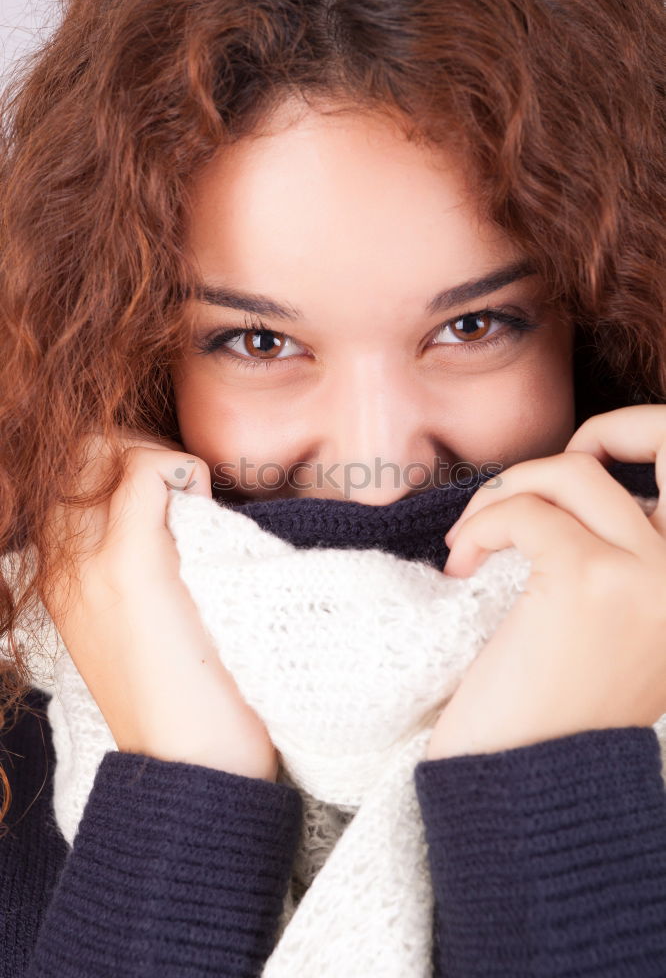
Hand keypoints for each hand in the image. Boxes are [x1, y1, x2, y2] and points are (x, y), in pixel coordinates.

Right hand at [41, 425, 277, 780]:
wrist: (190, 767)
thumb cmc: (182, 701)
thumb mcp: (141, 631)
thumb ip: (142, 575)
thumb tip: (181, 519)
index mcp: (62, 580)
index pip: (71, 479)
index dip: (124, 463)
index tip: (174, 492)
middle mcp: (63, 566)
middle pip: (80, 453)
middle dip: (139, 447)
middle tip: (185, 484)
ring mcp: (90, 564)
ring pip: (104, 451)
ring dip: (159, 457)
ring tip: (194, 497)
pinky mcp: (131, 569)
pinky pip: (147, 473)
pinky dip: (182, 471)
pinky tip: (206, 504)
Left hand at [427, 405, 665, 759]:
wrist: (524, 783)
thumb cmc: (553, 705)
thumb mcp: (618, 625)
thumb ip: (627, 556)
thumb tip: (588, 476)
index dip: (637, 434)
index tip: (580, 459)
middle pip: (638, 451)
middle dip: (569, 450)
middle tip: (512, 497)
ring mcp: (648, 574)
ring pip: (571, 473)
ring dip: (503, 493)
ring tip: (471, 542)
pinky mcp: (588, 581)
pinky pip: (524, 511)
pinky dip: (480, 526)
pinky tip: (460, 566)